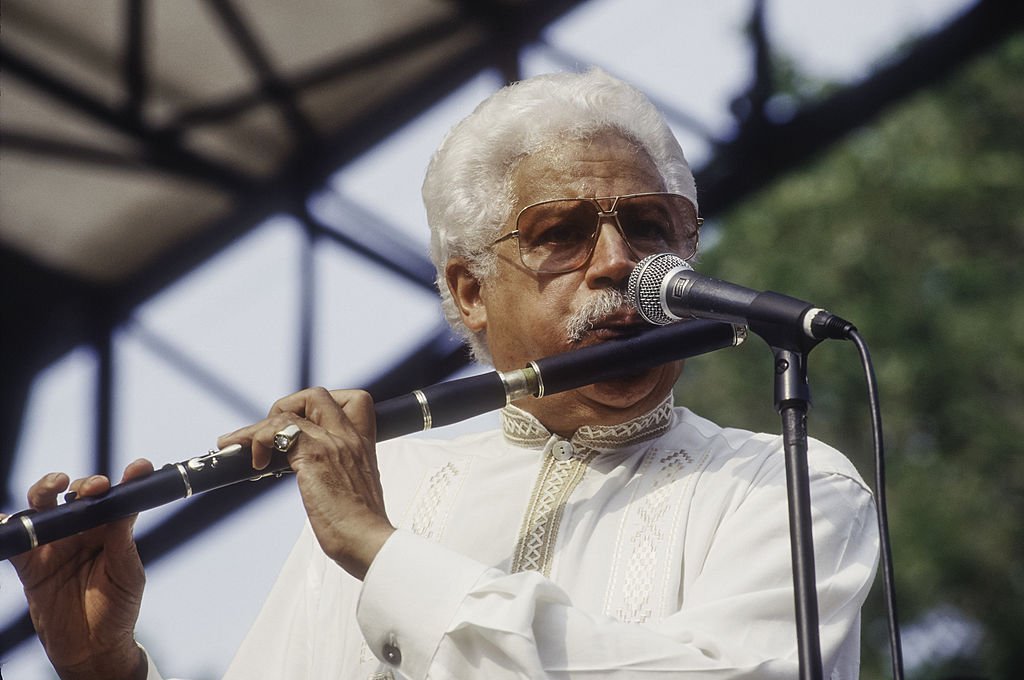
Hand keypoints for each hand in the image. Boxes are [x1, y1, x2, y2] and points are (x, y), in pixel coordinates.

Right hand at [4, 461, 151, 679]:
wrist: (93, 648)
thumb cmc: (119, 608)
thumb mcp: (128, 573)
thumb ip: (122, 540)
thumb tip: (124, 507)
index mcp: (112, 529)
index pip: (119, 497)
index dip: (129, 479)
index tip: (140, 467)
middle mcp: (83, 531)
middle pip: (78, 495)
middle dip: (85, 484)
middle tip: (95, 487)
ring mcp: (56, 545)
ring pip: (45, 508)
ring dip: (46, 490)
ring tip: (55, 485)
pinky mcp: (32, 565)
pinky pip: (16, 543)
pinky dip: (5, 527)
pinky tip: (2, 518)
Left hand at [218, 387, 394, 579]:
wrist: (370, 544)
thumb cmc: (362, 529)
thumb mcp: (354, 493)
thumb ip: (341, 478)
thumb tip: (319, 484)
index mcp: (363, 445)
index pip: (354, 401)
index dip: (321, 407)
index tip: (302, 428)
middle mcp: (349, 438)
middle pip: (317, 395)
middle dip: (285, 408)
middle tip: (269, 436)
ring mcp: (332, 444)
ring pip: (290, 410)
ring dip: (258, 428)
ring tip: (240, 446)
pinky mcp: (314, 457)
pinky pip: (278, 430)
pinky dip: (258, 440)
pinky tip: (256, 464)